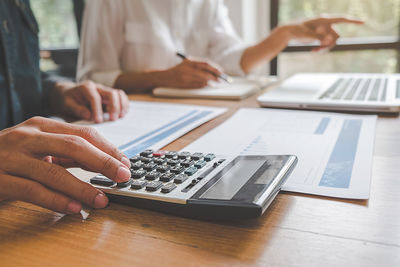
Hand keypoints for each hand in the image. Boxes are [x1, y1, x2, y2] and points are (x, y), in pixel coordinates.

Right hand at [0, 117, 131, 213]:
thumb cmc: (11, 154)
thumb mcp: (40, 145)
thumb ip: (67, 151)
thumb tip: (105, 160)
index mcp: (42, 125)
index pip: (83, 134)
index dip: (108, 149)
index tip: (125, 163)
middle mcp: (28, 137)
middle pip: (74, 146)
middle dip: (102, 162)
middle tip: (123, 176)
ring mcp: (12, 157)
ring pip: (55, 171)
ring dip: (82, 187)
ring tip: (102, 200)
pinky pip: (33, 191)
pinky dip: (56, 201)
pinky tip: (74, 208)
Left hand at [51, 80, 129, 122]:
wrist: (68, 96)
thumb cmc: (68, 101)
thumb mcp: (66, 105)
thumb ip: (76, 109)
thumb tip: (88, 115)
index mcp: (86, 88)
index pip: (95, 97)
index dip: (98, 110)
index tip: (98, 121)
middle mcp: (98, 87)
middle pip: (111, 93)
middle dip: (114, 107)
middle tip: (113, 119)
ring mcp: (105, 91)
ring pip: (119, 94)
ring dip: (122, 106)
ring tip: (120, 117)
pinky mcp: (110, 97)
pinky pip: (121, 98)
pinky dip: (124, 105)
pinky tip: (122, 114)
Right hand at [162, 59, 222, 88]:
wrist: (164, 77)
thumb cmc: (178, 70)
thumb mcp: (186, 64)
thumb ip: (197, 65)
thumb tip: (213, 70)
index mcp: (189, 62)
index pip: (205, 64)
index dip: (214, 68)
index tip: (221, 71)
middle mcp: (188, 68)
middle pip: (205, 72)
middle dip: (215, 75)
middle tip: (221, 78)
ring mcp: (186, 77)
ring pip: (202, 79)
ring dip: (210, 81)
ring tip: (215, 83)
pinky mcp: (184, 84)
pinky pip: (197, 85)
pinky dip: (204, 85)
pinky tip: (207, 85)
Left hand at [283, 17, 363, 50]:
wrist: (288, 32)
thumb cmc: (296, 30)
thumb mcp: (306, 34)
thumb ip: (318, 37)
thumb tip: (328, 40)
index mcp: (324, 19)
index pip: (341, 19)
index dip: (353, 21)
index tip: (364, 21)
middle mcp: (325, 24)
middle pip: (336, 36)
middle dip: (330, 44)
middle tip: (319, 50)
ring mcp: (323, 30)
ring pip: (331, 41)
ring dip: (325, 48)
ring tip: (314, 52)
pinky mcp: (320, 35)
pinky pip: (325, 43)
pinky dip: (321, 48)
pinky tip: (313, 51)